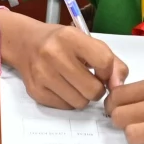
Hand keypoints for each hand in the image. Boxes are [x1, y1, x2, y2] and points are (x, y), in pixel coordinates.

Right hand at [9, 20, 127, 110]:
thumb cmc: (61, 42)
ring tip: (75, 84)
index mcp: (70, 37)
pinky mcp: (36, 91)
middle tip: (89, 81)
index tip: (102, 71)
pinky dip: (68, 100)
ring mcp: (42, 74)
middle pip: (93, 89)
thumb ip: (111, 62)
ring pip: (80, 103)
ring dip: (82, 97)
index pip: (104, 62)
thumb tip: (118, 87)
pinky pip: (65, 107)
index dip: (108, 72)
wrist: (24, 43)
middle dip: (96, 89)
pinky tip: (62, 87)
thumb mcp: (86, 42)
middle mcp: (53, 54)